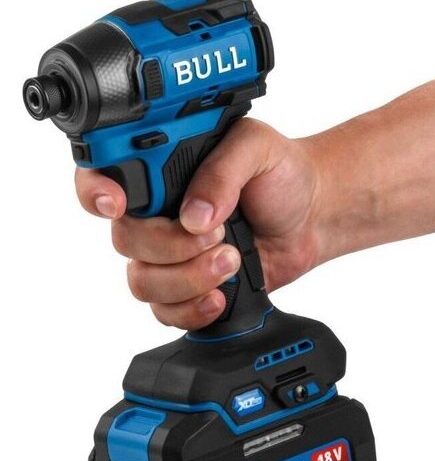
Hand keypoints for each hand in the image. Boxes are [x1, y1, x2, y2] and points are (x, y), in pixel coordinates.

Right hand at [75, 119, 321, 329]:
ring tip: (232, 259)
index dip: (96, 193)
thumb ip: (223, 170)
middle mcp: (159, 215)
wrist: (312, 217)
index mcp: (162, 171)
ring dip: (188, 278)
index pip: (103, 178)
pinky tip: (220, 295)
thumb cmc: (283, 176)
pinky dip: (191, 309)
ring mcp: (173, 255)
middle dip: (171, 244)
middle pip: (125, 240)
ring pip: (143, 281)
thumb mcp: (257, 148)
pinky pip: (166, 312)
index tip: (117, 205)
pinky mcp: (192, 287)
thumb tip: (193, 215)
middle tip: (219, 232)